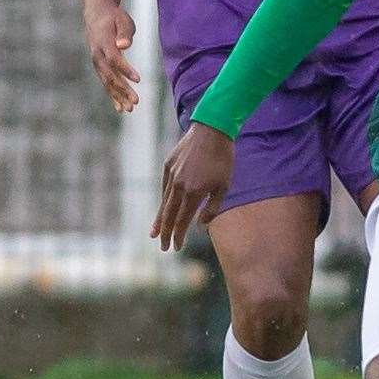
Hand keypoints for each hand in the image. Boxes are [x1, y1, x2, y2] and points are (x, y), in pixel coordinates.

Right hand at [84, 4, 140, 112]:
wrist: (97, 16)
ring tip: (130, 109)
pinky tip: (120, 108)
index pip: (114, 59)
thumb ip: (124, 33)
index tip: (138, 79)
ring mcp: (97, 62)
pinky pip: (106, 83)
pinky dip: (113, 95)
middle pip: (110, 75)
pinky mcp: (100, 67)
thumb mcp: (122, 20)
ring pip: (107, 82)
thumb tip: (124, 45)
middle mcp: (97, 55)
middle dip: (122, 89)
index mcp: (103, 42)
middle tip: (136, 102)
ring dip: (118, 96)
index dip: (125, 70)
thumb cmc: (114, 18)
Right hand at [152, 123, 234, 250]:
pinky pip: (164, 188)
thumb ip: (211, 208)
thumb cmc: (223, 159)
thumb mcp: (224, 186)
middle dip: (166, 233)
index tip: (176, 248)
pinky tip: (163, 208)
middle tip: (163, 247)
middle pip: (169, 215)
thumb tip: (198, 224)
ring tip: (155, 233)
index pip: (182, 221)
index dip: (178, 236)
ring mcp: (171, 175)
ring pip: (164, 203)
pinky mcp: (168, 165)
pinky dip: (163, 200)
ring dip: (160, 219)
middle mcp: (179, 186)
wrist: (211, 130)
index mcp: (193, 193)